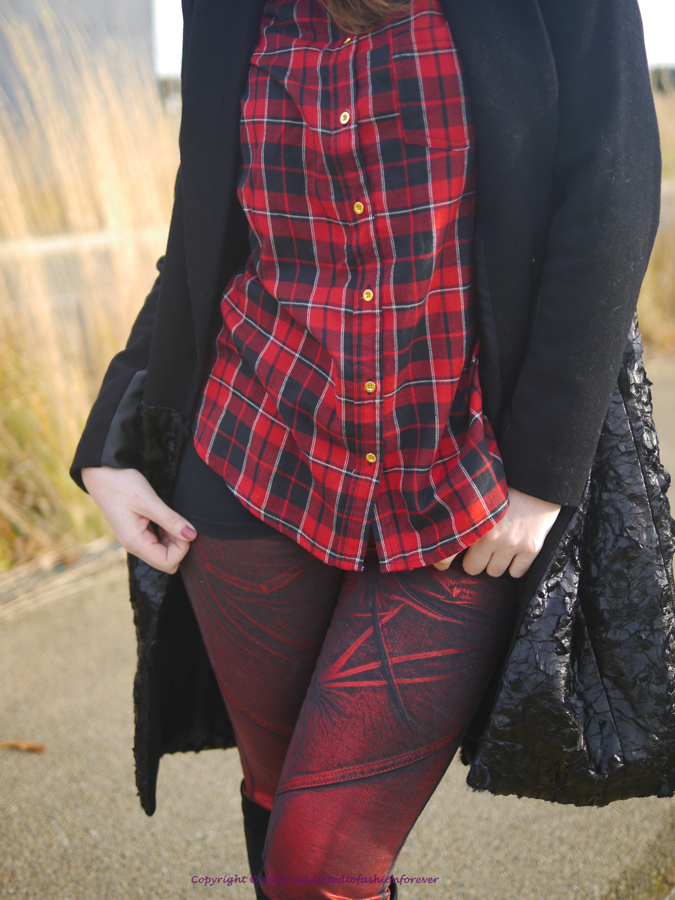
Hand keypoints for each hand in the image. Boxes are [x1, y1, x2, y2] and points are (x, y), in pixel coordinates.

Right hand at [81, 466, 196, 573]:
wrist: (100, 473)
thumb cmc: (121, 484)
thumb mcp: (149, 501)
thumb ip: (170, 520)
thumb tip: (192, 535)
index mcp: (135, 543)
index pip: (168, 563)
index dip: (182, 548)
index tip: (183, 527)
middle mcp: (135, 546)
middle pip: (167, 561)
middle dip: (179, 544)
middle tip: (177, 520)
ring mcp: (135, 540)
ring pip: (164, 551)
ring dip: (173, 537)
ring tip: (168, 516)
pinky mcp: (137, 532)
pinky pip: (158, 541)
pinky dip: (166, 532)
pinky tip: (163, 516)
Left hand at [433, 486, 560, 577]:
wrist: (537, 478)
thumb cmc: (505, 484)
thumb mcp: (476, 496)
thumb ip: (463, 516)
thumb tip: (446, 535)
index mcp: (472, 522)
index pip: (450, 554)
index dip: (446, 560)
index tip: (446, 562)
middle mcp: (490, 537)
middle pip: (472, 568)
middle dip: (475, 560)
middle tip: (481, 549)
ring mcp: (511, 544)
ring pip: (494, 572)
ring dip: (496, 562)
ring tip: (500, 547)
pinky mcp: (531, 548)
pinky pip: (517, 573)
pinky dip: (516, 566)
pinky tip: (515, 552)